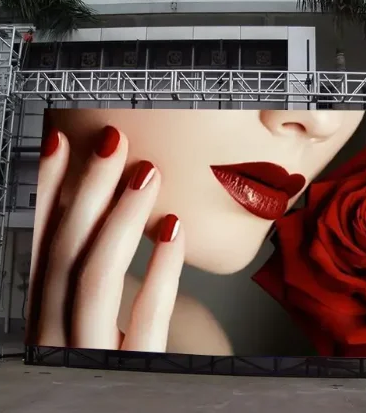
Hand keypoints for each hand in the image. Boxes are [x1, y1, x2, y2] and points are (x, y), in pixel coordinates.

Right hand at [26, 125, 184, 351]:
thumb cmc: (109, 366)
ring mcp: (89, 359)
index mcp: (42, 319)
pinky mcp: (133, 374)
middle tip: (112, 142)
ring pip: (96, 279)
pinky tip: (174, 231)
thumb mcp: (88, 321)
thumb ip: (86, 281)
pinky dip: (161, 271)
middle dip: (86, 191)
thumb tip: (99, 219)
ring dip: (121, 218)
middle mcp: (53, 338)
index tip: (57, 145)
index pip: (39, 246)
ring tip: (147, 173)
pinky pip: (147, 320)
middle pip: (65, 253)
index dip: (44, 194)